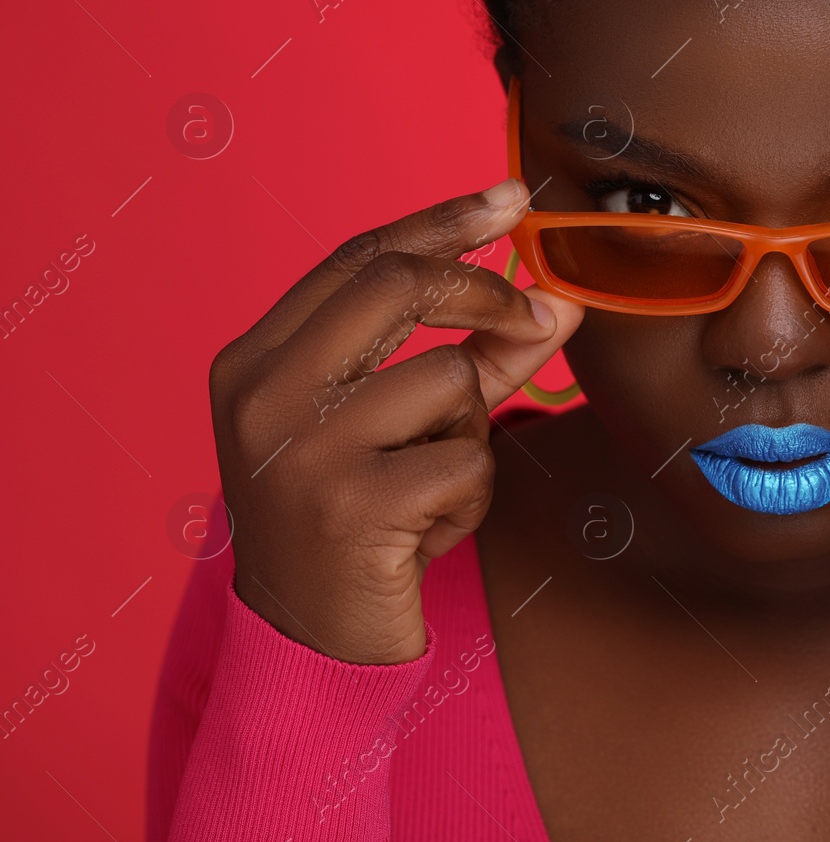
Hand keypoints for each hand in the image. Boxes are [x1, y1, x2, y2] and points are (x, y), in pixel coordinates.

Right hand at [209, 178, 583, 663]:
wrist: (311, 645)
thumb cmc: (364, 520)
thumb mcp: (407, 428)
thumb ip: (477, 356)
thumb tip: (562, 299)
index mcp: (255, 359)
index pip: (358, 256)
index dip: (443, 219)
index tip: (512, 197)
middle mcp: (261, 393)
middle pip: (397, 286)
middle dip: (487, 292)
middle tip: (540, 313)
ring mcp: (298, 449)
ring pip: (449, 381)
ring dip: (473, 435)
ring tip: (432, 489)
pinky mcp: (349, 508)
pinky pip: (466, 462)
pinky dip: (471, 498)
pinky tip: (426, 535)